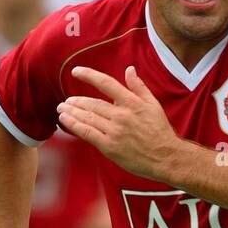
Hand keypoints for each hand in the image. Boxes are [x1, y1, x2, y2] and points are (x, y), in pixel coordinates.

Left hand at [57, 66, 179, 180]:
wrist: (166, 157)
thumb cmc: (160, 131)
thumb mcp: (153, 104)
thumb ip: (139, 87)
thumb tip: (129, 69)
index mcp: (132, 102)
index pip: (105, 83)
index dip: (88, 75)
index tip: (76, 71)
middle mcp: (121, 115)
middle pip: (92, 103)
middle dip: (75, 101)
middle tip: (65, 101)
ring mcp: (114, 131)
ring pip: (87, 117)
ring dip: (71, 112)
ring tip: (62, 109)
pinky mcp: (110, 146)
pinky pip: (87, 133)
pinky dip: (74, 125)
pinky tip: (65, 120)